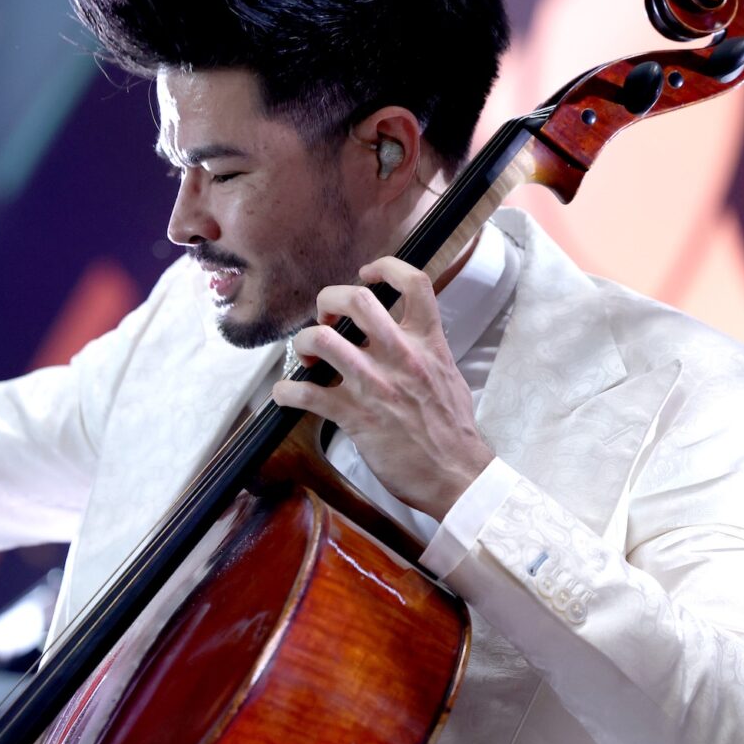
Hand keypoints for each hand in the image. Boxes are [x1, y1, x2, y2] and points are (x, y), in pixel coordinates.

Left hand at [271, 256, 493, 520]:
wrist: (457, 475)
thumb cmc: (453, 431)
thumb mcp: (449, 375)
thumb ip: (426, 351)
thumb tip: (407, 339)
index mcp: (428, 342)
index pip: (414, 282)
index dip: (386, 268)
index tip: (366, 274)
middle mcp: (400, 356)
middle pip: (357, 300)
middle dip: (329, 300)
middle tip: (324, 318)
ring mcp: (375, 384)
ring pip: (322, 341)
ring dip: (303, 342)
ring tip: (306, 355)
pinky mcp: (354, 416)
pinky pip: (305, 394)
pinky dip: (286, 391)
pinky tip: (286, 394)